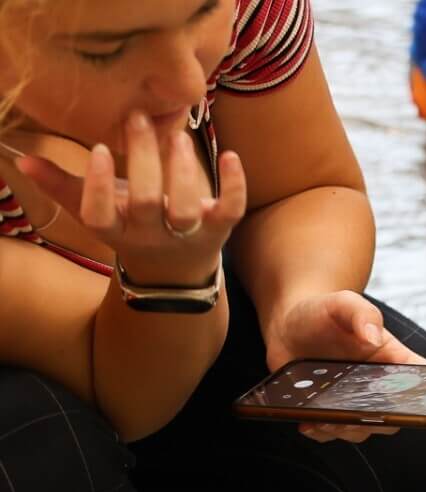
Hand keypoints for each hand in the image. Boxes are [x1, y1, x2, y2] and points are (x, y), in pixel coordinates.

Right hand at [16, 112, 246, 286]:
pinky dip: (234, 185)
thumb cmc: (130, 226)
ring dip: (182, 171)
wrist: (175, 271)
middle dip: (142, 160)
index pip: (99, 216)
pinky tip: (230, 155)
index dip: (97, 187)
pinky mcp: (220, 229)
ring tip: (176, 135)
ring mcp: (187, 235)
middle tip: (138, 119)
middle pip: (146, 203)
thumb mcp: (97, 212)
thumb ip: (63, 187)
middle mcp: (151, 235)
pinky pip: (231, 210)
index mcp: (116, 231)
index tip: (99, 148)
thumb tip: (23, 161)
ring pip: (186, 209)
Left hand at [262, 291, 425, 443]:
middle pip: (395, 415)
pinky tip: (308, 423)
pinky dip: (321, 432)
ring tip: (324, 420)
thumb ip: (361, 314)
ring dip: (346, 430)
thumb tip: (372, 337)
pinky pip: (332, 432)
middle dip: (379, 421)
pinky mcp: (329, 410)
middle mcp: (378, 385)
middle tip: (356, 415)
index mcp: (392, 359)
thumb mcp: (343, 303)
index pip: (424, 379)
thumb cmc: (322, 311)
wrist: (288, 324)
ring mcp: (354, 400)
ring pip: (362, 429)